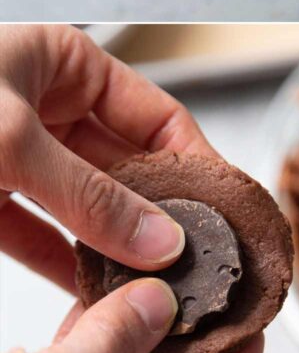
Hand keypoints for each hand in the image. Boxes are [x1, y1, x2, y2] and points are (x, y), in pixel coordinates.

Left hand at [0, 23, 217, 290]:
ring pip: (81, 204)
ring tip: (149, 282)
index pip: (154, 114)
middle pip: (123, 165)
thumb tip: (160, 240)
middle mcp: (47, 105)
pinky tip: (90, 289)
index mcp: (66, 63)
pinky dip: (59, 261)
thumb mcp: (11, 140)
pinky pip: (34, 232)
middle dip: (154, 213)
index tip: (223, 208)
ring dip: (111, 244)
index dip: (193, 161)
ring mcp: (16, 151)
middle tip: (190, 259)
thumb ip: (86, 195)